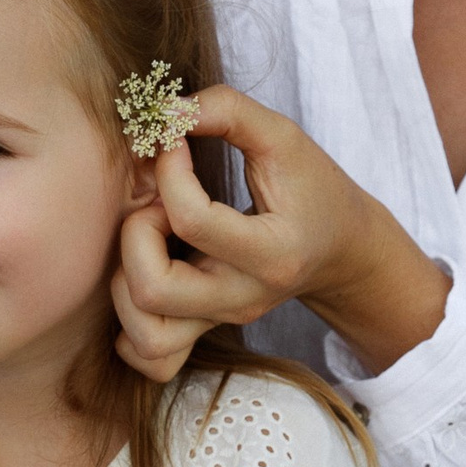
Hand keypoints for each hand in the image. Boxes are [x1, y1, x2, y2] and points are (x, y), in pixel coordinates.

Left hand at [111, 85, 449, 382]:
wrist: (339, 248)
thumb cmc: (311, 188)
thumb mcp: (283, 138)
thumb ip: (226, 110)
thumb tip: (161, 111)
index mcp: (272, 253)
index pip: (192, 220)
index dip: (168, 169)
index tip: (175, 144)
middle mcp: (243, 298)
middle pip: (153, 289)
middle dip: (135, 235)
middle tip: (156, 205)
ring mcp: (220, 320)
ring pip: (144, 334)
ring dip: (126, 280)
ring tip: (151, 241)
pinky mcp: (203, 329)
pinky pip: (150, 356)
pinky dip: (130, 324)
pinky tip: (144, 275)